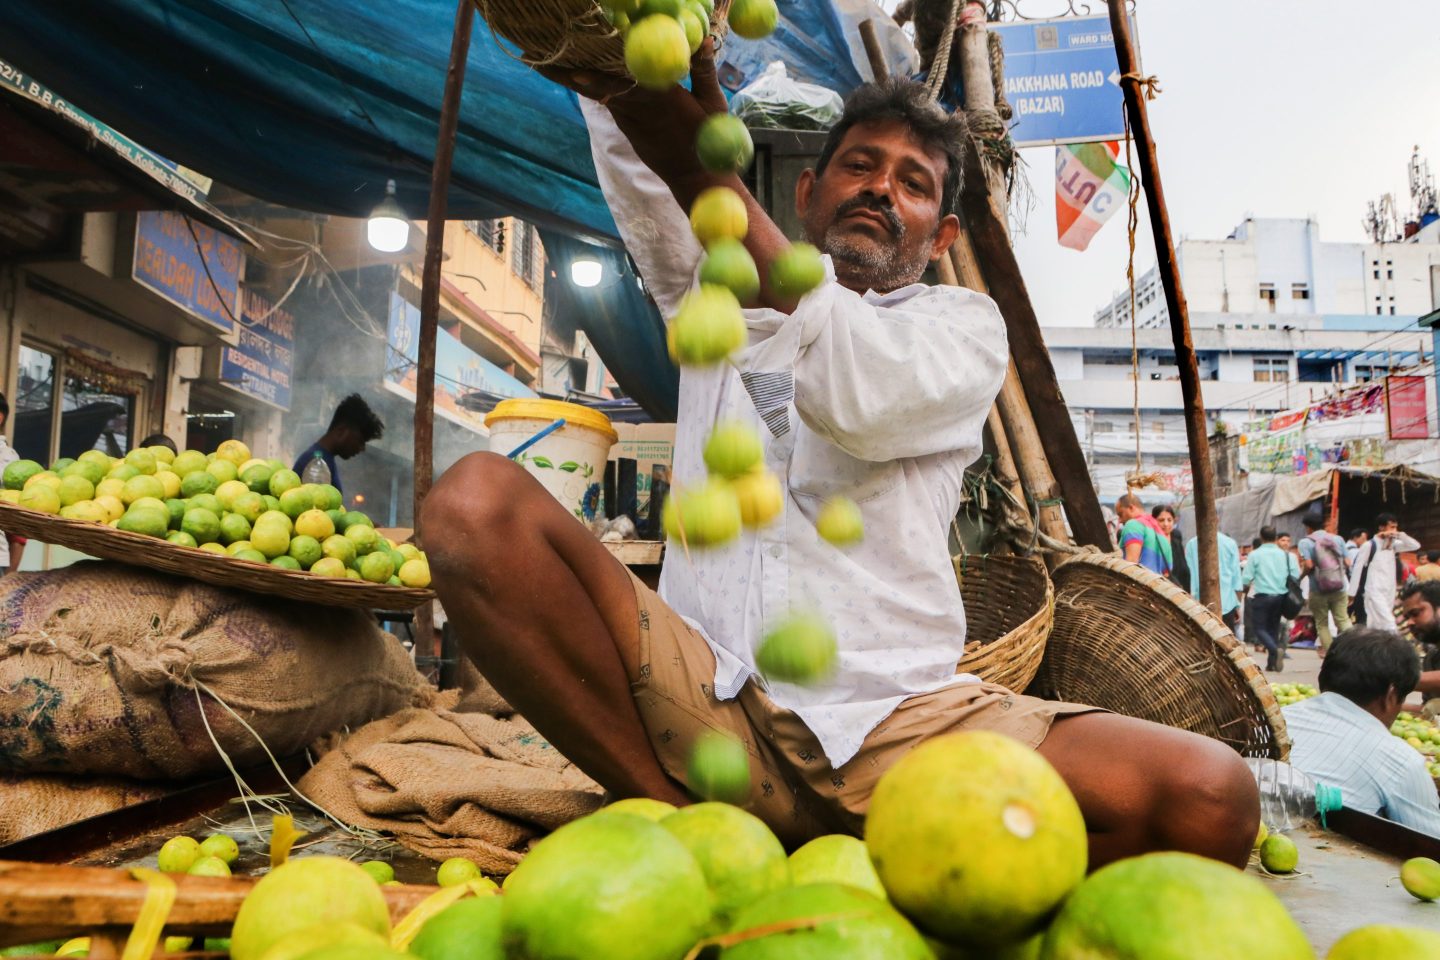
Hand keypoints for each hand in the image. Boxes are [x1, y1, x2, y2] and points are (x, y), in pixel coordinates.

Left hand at [541, 40, 728, 201]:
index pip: (622, 87)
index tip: (571, 69)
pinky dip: (592, 87)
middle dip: (566, 74)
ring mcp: (630, 123)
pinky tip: (576, 73)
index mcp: (660, 101)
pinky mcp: (629, 129)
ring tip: (546, 60)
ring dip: (572, 79)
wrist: (696, 178)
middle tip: (535, 57)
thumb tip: (703, 40)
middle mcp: (638, 111)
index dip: (595, 79)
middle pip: (597, 89)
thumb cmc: (709, 141)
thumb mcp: (713, 104)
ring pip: (598, 95)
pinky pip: (609, 103)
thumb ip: (704, 70)